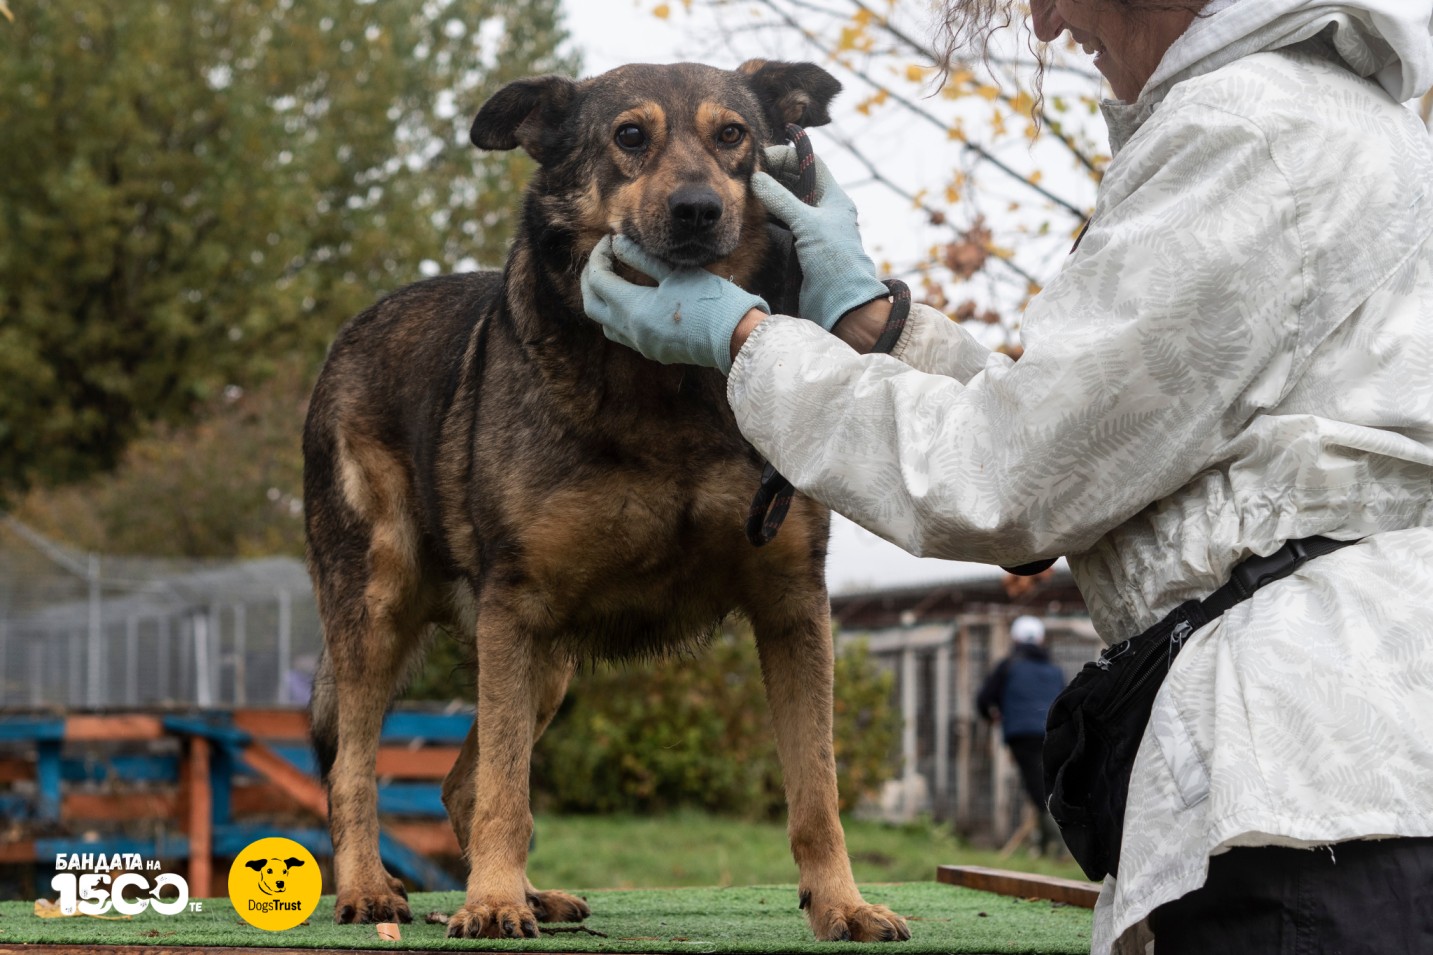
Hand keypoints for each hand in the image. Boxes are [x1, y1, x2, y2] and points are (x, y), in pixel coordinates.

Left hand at [580, 235, 768, 372]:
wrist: (734, 336)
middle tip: (602, 258)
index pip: (599, 279)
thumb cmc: (708, 299)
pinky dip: (618, 315)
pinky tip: (632, 300)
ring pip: (605, 324)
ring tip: (613, 279)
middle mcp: (631, 332)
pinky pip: (623, 334)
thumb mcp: (674, 272)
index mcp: (633, 309)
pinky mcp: (654, 351)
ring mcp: (642, 345)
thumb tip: (617, 243)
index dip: (599, 256)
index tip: (610, 240)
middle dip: (590, 279)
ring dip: (602, 300)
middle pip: (591, 305)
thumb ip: (641, 257)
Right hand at [753, 146, 888, 330]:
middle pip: (798, 182)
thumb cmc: (833, 261)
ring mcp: (813, 229)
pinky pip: (784, 225)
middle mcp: (825, 211)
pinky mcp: (802, 247)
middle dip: (775, 176)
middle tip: (750, 175)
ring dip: (770, 197)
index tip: (762, 158)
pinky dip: (769, 218)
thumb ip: (782, 200)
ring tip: (748, 192)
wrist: (841, 303)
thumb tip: (757, 178)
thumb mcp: (807, 224)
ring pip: (789, 204)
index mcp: (834, 199)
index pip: (810, 164)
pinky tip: (754, 216)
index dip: (788, 157)